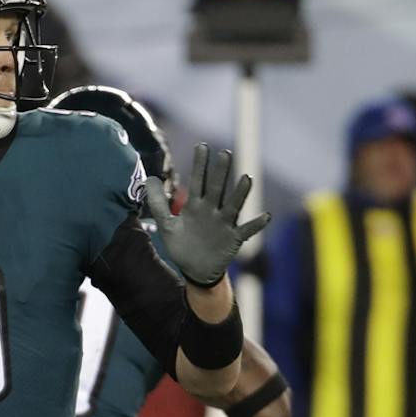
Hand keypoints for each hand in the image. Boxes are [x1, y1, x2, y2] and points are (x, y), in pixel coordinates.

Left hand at [148, 143, 269, 289]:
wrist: (195, 271)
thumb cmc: (182, 246)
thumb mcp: (167, 225)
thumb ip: (158, 204)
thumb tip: (149, 179)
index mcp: (196, 205)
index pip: (198, 181)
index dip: (200, 165)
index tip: (202, 146)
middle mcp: (212, 210)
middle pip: (217, 188)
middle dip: (220, 172)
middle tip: (225, 153)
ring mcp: (224, 223)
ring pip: (233, 205)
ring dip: (240, 192)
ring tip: (246, 178)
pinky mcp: (233, 238)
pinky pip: (247, 230)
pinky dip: (256, 224)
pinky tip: (266, 216)